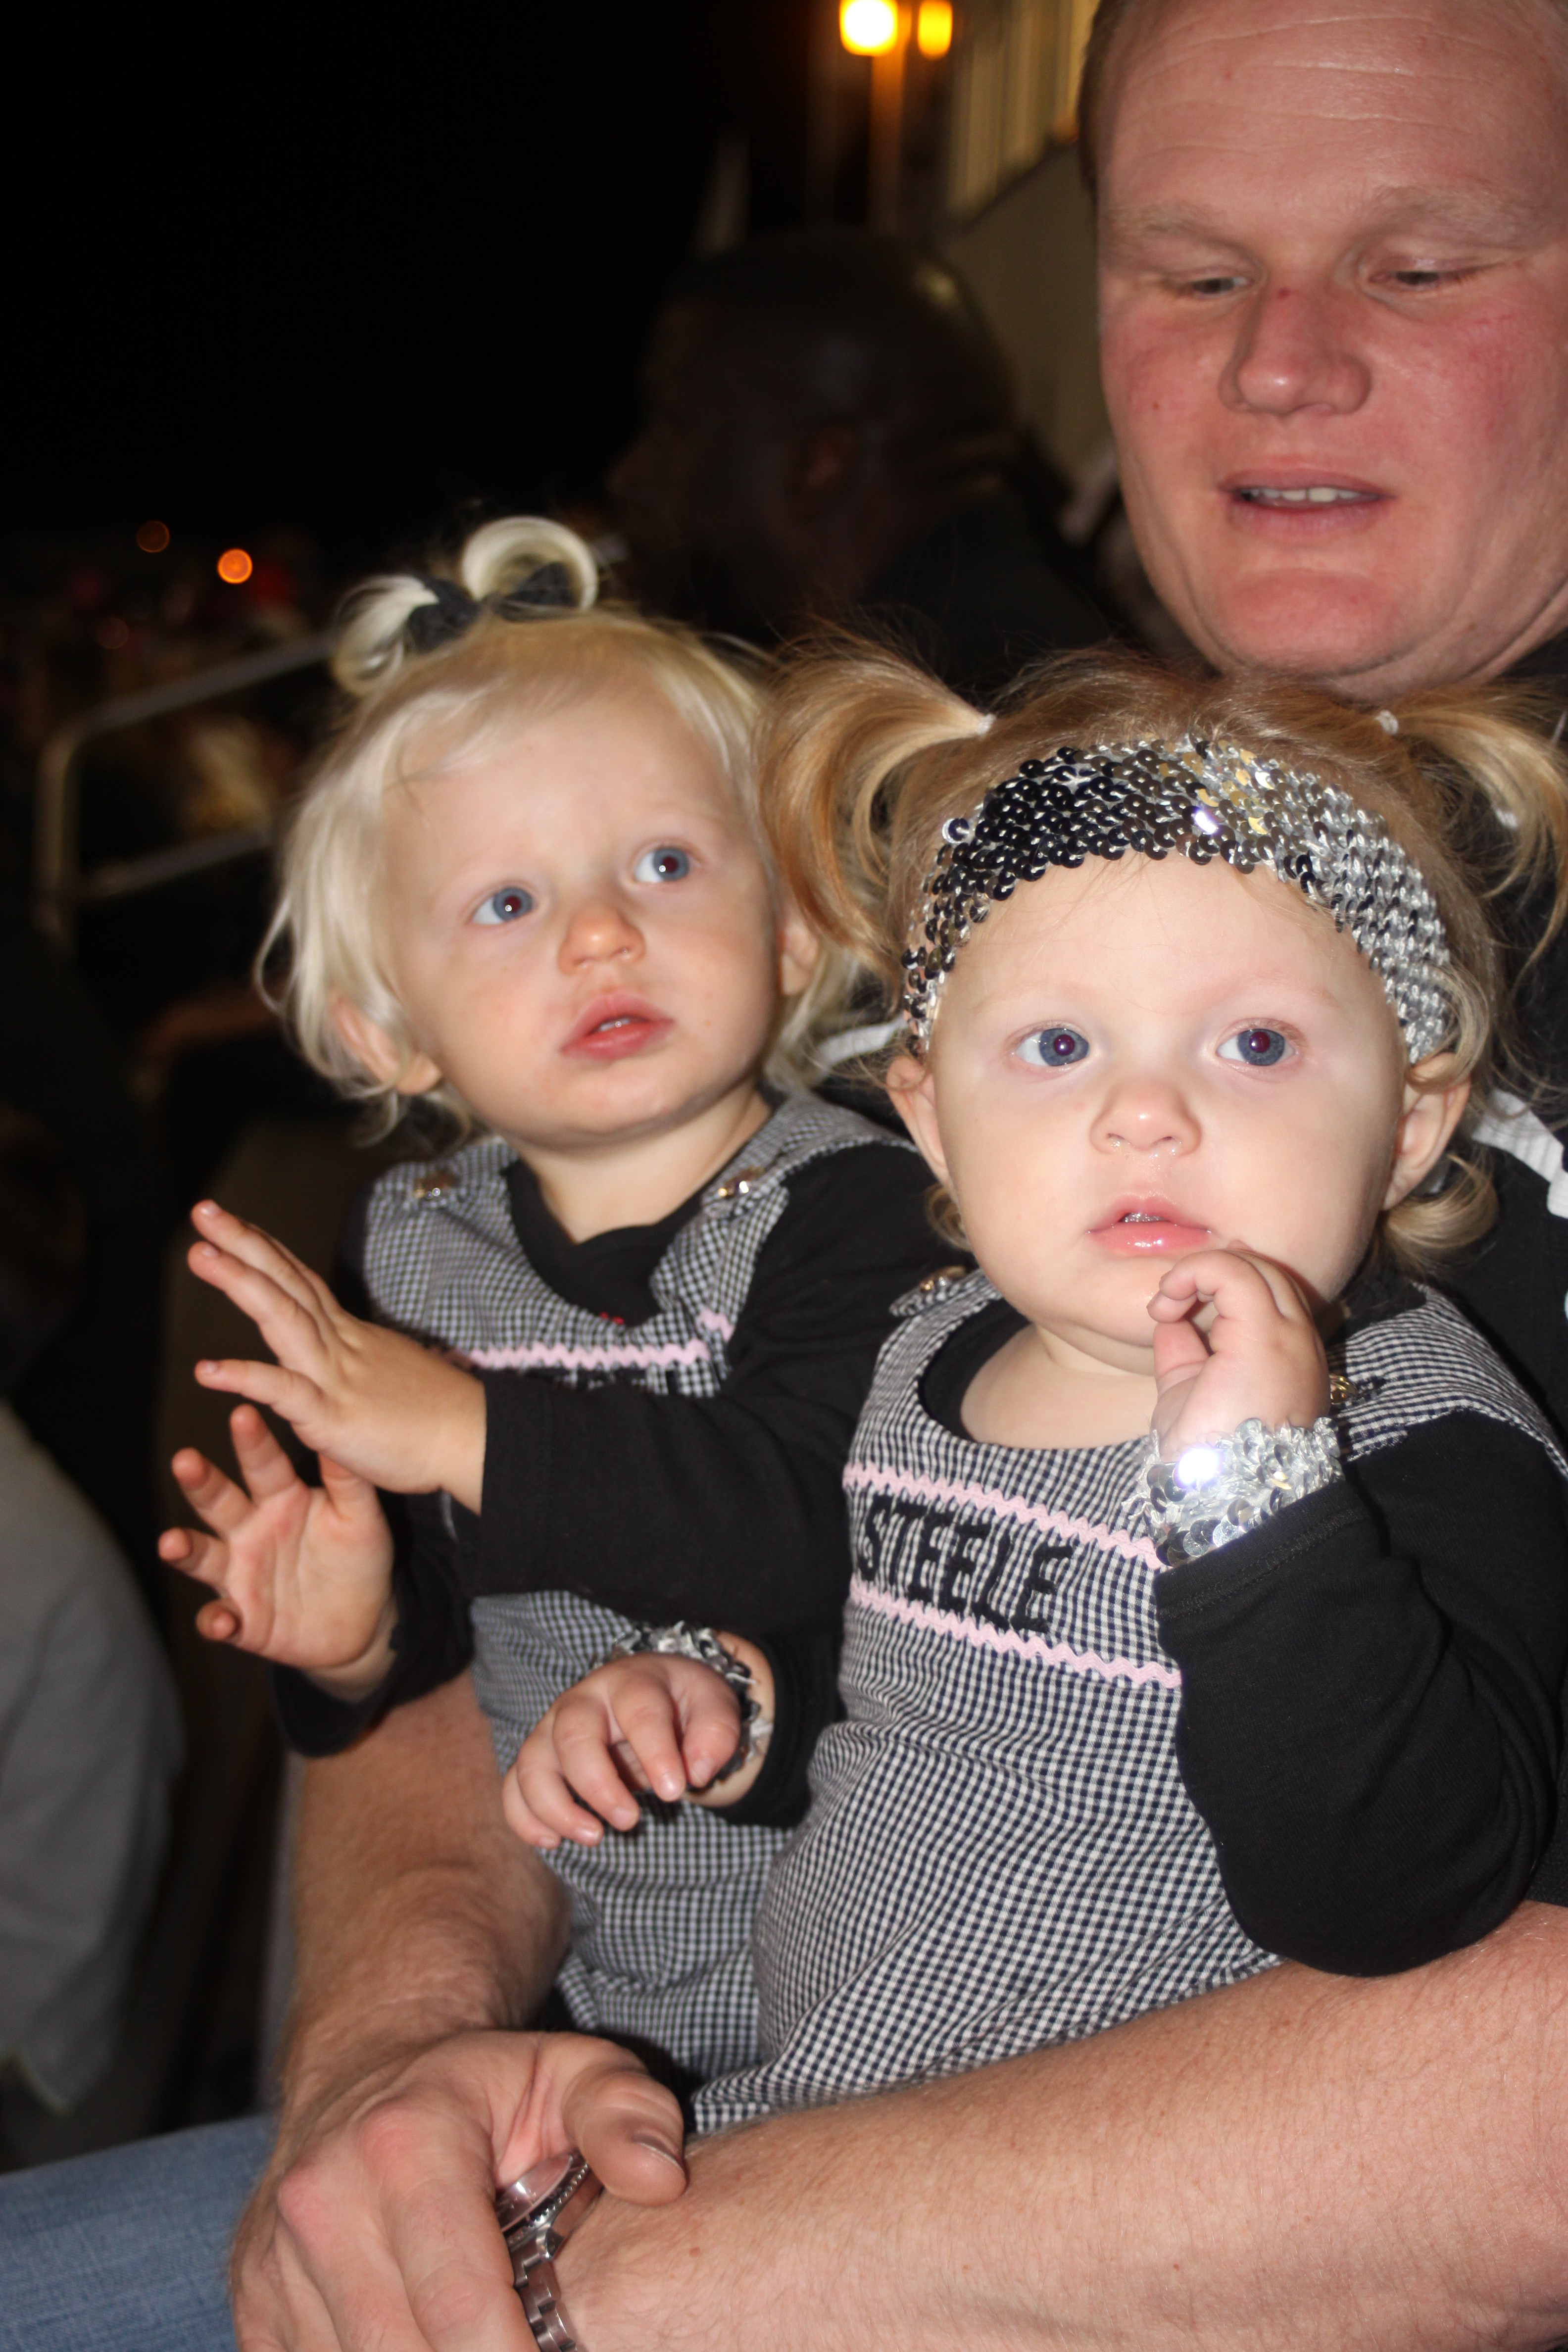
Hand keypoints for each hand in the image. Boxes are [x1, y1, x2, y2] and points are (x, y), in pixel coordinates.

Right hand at [161, 1404, 396, 1691]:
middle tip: (185, 1460)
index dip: (252, 1441)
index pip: (263, 1464)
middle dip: (200, 1483)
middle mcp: (251, 1531)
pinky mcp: (243, 1619)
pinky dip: (216, 1621)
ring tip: (171, 1542)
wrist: (364, 1621)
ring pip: (204, 1557)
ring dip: (186, 1549)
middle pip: (219, 1502)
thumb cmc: (358, 1557)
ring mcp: (241, 1574)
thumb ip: (347, 1477)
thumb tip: (339, 1422)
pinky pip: (220, 1619)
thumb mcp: (360, 1515)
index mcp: (281, 1499)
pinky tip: (222, 1620)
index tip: (243, 1412)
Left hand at [187, 1198, 486, 1506]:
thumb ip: (356, 1362)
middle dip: (242, 1243)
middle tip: (204, 1210)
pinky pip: (284, 1392)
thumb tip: (340, 1357)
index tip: (231, 1223)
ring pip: (282, 1318)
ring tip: (198, 1254)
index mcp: (350, 1337)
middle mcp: (341, 1345)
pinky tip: (206, 1370)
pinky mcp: (334, 1417)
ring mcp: (336, 1377)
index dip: (264, 1250)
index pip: (301, 1282)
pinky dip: (245, 1377)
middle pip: (286, 1282)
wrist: (475, 1440)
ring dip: (239, 1282)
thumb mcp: (390, 1373)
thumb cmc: (436, 1416)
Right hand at [231, 2028, 687, 2351]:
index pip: (460, 2306)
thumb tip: (661, 2178)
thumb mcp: (572, 2072)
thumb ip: (626, 2114)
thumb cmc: (486, 2091)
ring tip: (491, 2343)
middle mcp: (322, 2199)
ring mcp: (274, 2257)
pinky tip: (428, 2347)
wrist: (364, 2071)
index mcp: (403, 2144)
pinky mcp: (252, 2302)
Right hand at [503, 1645, 771, 1849]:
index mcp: (631, 1681)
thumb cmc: (683, 1703)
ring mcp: (553, 1728)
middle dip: (597, 1784)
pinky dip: (523, 1817)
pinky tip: (551, 1842)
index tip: (676, 1792)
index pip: (638, 1710)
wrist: (654, 1692)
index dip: (655, 1752)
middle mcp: (583, 1700)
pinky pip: (515, 1786)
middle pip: (572, 1733)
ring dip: (555, 1805)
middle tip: (631, 1821)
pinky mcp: (540, 1757)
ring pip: (533, 1761)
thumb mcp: (714, 1706)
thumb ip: (716, 1733)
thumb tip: (696, 1771)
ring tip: (594, 1838)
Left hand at [1147, 1247, 1328, 1461]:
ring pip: (1253, 1267)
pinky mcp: (1265, 1335)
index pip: (1263, 1297)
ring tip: (1165, 1301)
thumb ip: (1183, 1353)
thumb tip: (1169, 1318)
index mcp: (1285, 1358)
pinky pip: (1234, 1273)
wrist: (1219, 1493)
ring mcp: (1288, 1337)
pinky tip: (1168, 1297)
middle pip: (1264, 1274)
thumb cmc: (1201, 1457)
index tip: (1175, 1303)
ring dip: (1201, 1270)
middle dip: (1212, 1272)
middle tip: (1168, 1299)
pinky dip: (1196, 1271)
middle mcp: (1297, 1343)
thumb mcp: (1186, 1393)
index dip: (1219, 1284)